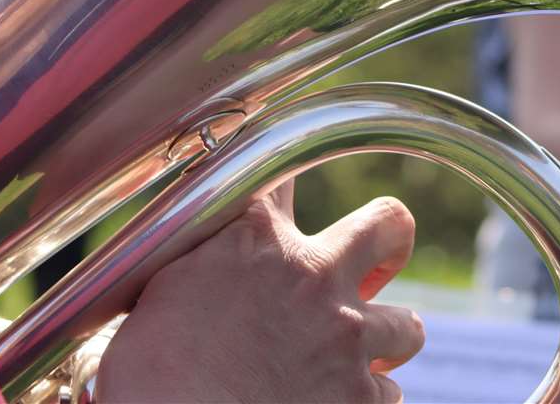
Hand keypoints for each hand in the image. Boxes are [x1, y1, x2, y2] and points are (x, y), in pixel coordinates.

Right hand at [97, 185, 424, 402]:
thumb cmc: (153, 369)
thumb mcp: (164, 288)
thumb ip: (206, 261)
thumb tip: (212, 262)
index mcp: (256, 235)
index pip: (283, 178)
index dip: (285, 188)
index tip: (283, 199)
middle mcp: (313, 273)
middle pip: (387, 224)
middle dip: (391, 239)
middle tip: (379, 260)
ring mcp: (346, 333)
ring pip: (406, 325)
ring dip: (384, 339)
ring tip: (357, 355)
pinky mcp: (362, 395)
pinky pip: (389, 392)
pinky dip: (365, 398)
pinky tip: (331, 400)